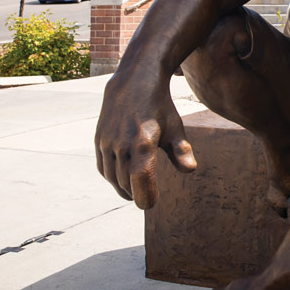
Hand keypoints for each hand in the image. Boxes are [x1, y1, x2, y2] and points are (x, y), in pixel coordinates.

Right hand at [94, 74, 196, 208]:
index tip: (150, 204)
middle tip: (146, 201)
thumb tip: (190, 170)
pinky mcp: (99, 140)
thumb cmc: (159, 109)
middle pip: (126, 180)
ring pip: (112, 176)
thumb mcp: (176, 127)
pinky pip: (103, 167)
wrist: (132, 84)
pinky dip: (111, 178)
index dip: (144, 194)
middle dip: (136, 194)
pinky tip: (122, 180)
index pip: (141, 176)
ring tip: (134, 194)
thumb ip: (181, 150)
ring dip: (123, 189)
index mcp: (144, 141)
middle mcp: (122, 143)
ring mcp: (107, 142)